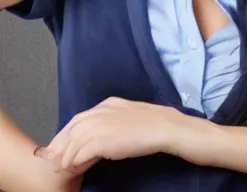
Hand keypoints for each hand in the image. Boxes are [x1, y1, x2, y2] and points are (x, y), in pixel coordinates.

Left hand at [35, 97, 212, 172]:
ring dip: (65, 154)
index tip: (60, 146)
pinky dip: (74, 159)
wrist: (169, 128)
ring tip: (61, 167)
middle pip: (74, 126)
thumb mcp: (131, 118)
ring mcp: (104, 123)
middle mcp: (104, 110)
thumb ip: (115, 123)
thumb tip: (104, 138)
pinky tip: (73, 167)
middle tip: (53, 158)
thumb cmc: (156, 126)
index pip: (80, 118)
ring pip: (75, 139)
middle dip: (61, 143)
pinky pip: (82, 150)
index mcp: (110, 104)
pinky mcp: (106, 137)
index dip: (67, 132)